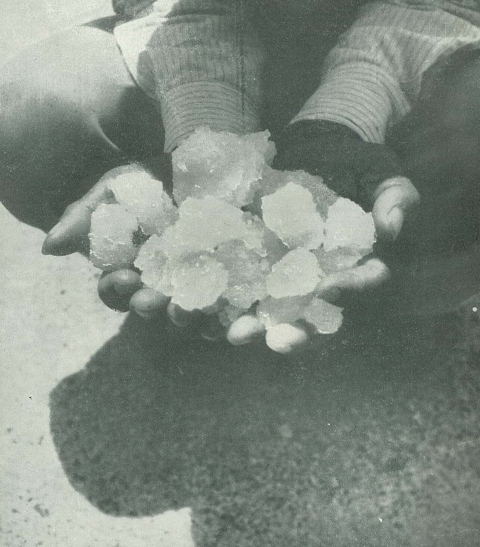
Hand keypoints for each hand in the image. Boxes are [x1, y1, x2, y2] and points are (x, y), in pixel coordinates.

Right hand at [40, 158, 265, 344]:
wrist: (199, 161)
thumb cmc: (151, 178)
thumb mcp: (115, 189)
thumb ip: (85, 217)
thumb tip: (49, 248)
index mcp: (133, 269)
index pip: (118, 291)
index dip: (118, 290)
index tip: (125, 277)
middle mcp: (164, 282)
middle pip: (154, 307)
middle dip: (152, 306)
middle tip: (156, 300)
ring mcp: (200, 284)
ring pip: (192, 314)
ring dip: (190, 318)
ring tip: (192, 308)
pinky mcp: (234, 280)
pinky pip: (233, 307)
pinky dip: (234, 319)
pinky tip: (237, 319)